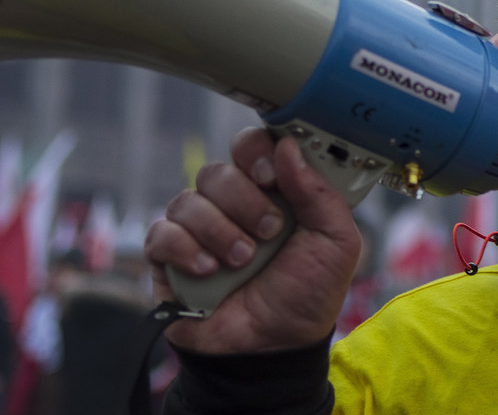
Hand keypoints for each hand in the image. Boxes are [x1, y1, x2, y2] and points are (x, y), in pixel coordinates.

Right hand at [144, 127, 361, 353]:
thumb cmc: (307, 296)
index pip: (251, 147)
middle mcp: (232, 204)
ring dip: (220, 230)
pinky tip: (209, 271)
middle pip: (218, 170)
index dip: (256, 152)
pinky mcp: (168, 258)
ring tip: (243, 261)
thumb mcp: (336, 243)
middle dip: (245, 200)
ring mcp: (198, 230)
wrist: (274, 350)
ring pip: (189, 200)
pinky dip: (185, 249)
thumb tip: (289, 146)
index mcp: (272, 192)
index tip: (271, 175)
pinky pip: (161, 233)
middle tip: (268, 231)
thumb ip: (319, 192)